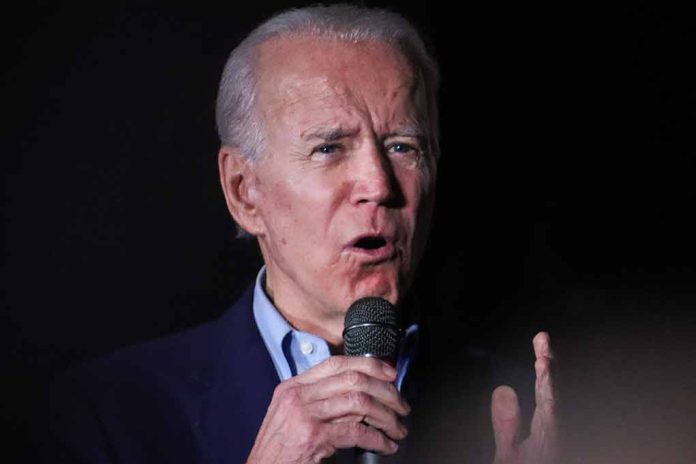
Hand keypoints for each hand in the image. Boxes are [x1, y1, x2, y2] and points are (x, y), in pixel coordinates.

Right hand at [246, 355, 409, 462]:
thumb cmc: (277, 451)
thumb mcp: (290, 416)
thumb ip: (317, 400)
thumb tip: (357, 394)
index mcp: (293, 387)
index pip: (337, 363)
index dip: (369, 365)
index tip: (390, 374)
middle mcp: (298, 396)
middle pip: (353, 379)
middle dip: (386, 391)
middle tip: (401, 406)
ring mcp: (304, 415)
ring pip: (360, 402)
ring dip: (386, 416)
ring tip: (397, 429)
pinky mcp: (313, 437)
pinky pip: (357, 431)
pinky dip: (378, 439)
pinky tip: (385, 446)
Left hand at [491, 332, 557, 463]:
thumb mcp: (510, 450)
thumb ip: (507, 421)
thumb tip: (503, 388)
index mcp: (545, 429)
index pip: (544, 390)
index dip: (544, 364)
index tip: (541, 337)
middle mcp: (553, 435)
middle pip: (552, 395)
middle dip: (549, 367)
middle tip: (543, 339)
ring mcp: (554, 445)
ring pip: (555, 413)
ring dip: (550, 387)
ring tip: (543, 362)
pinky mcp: (552, 451)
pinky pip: (553, 434)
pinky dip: (553, 416)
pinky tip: (549, 398)